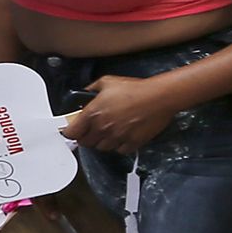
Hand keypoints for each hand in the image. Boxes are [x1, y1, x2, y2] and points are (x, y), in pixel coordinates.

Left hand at [61, 71, 181, 154]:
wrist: (159, 97)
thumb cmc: (136, 89)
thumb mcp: (107, 81)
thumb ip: (91, 89)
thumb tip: (84, 94)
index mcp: (93, 113)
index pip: (71, 132)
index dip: (71, 132)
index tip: (74, 130)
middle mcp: (102, 128)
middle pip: (85, 143)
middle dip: (87, 137)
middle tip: (92, 130)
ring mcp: (117, 137)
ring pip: (102, 148)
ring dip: (103, 142)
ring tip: (109, 133)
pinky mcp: (132, 143)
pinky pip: (120, 151)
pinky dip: (119, 146)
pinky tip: (123, 136)